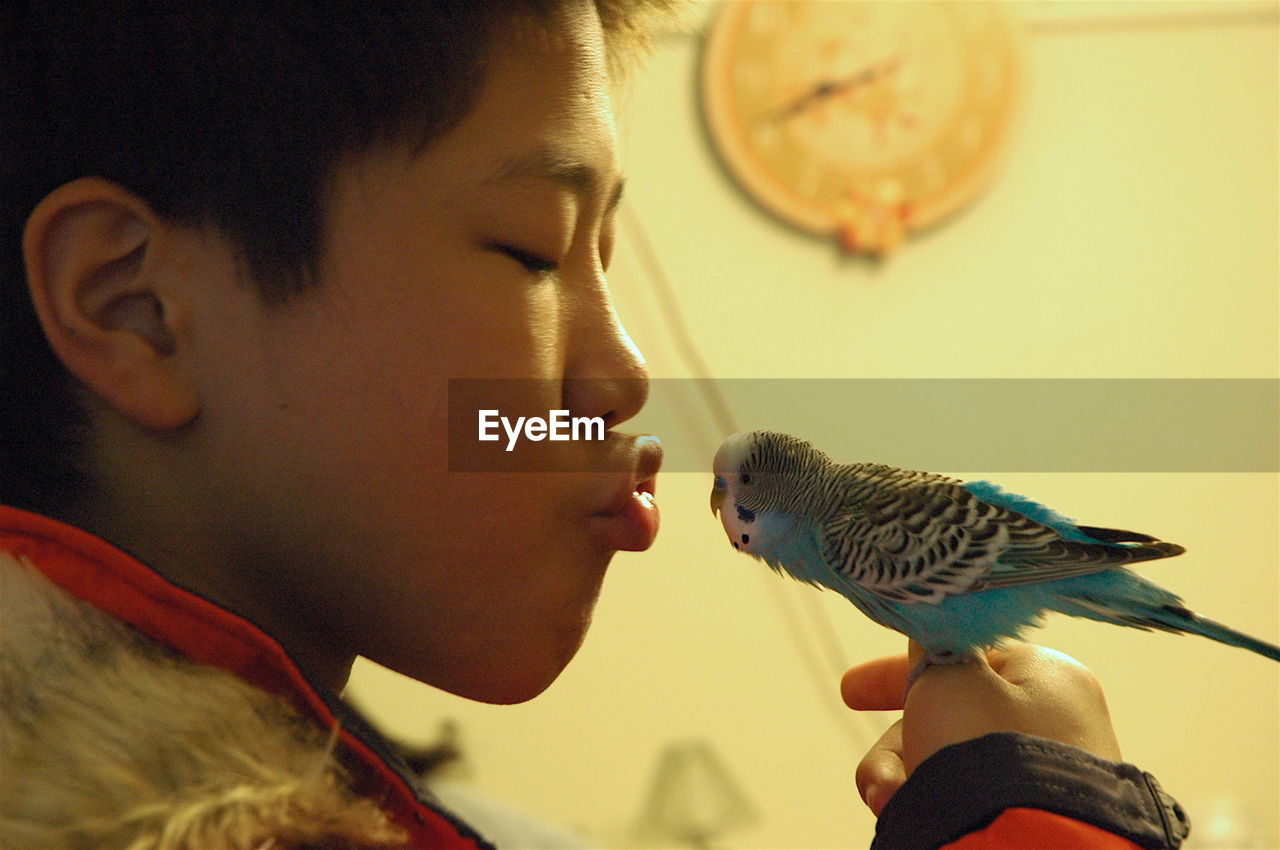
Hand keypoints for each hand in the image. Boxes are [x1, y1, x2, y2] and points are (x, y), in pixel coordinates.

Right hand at [841, 641, 1121, 815]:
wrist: (1022, 845)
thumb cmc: (984, 748)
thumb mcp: (947, 677)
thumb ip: (932, 645)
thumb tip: (931, 628)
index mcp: (1050, 675)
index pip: (968, 655)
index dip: (905, 670)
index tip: (852, 692)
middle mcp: (1055, 721)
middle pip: (949, 714)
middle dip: (894, 745)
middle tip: (872, 779)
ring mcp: (1043, 770)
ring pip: (949, 757)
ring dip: (903, 775)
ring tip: (885, 799)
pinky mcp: (1032, 812)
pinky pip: (967, 792)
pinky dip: (930, 798)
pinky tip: (906, 809)